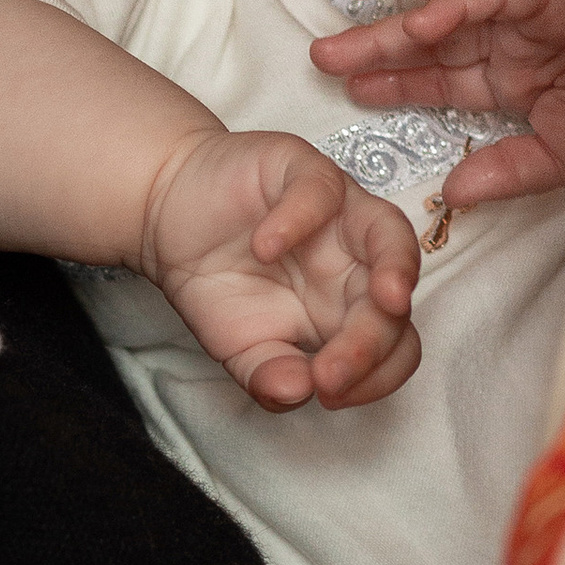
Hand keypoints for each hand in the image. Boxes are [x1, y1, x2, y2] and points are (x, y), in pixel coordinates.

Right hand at [138, 126, 421, 410]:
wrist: (168, 217)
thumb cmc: (218, 282)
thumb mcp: (238, 346)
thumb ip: (269, 375)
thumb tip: (298, 395)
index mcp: (351, 309)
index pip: (396, 347)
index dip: (377, 377)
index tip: (331, 396)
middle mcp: (358, 262)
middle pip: (395, 303)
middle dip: (372, 344)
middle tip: (330, 376)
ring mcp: (340, 213)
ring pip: (391, 236)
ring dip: (394, 270)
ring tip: (385, 299)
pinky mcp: (305, 168)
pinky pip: (322, 191)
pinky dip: (298, 220)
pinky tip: (265, 246)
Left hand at [312, 0, 564, 200]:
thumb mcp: (563, 160)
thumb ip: (509, 172)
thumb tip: (454, 193)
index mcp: (519, 72)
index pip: (443, 74)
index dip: (396, 81)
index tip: (348, 91)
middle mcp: (520, 34)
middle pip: (435, 25)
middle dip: (379, 32)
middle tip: (323, 46)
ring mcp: (536, 8)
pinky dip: (456, 0)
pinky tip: (419, 19)